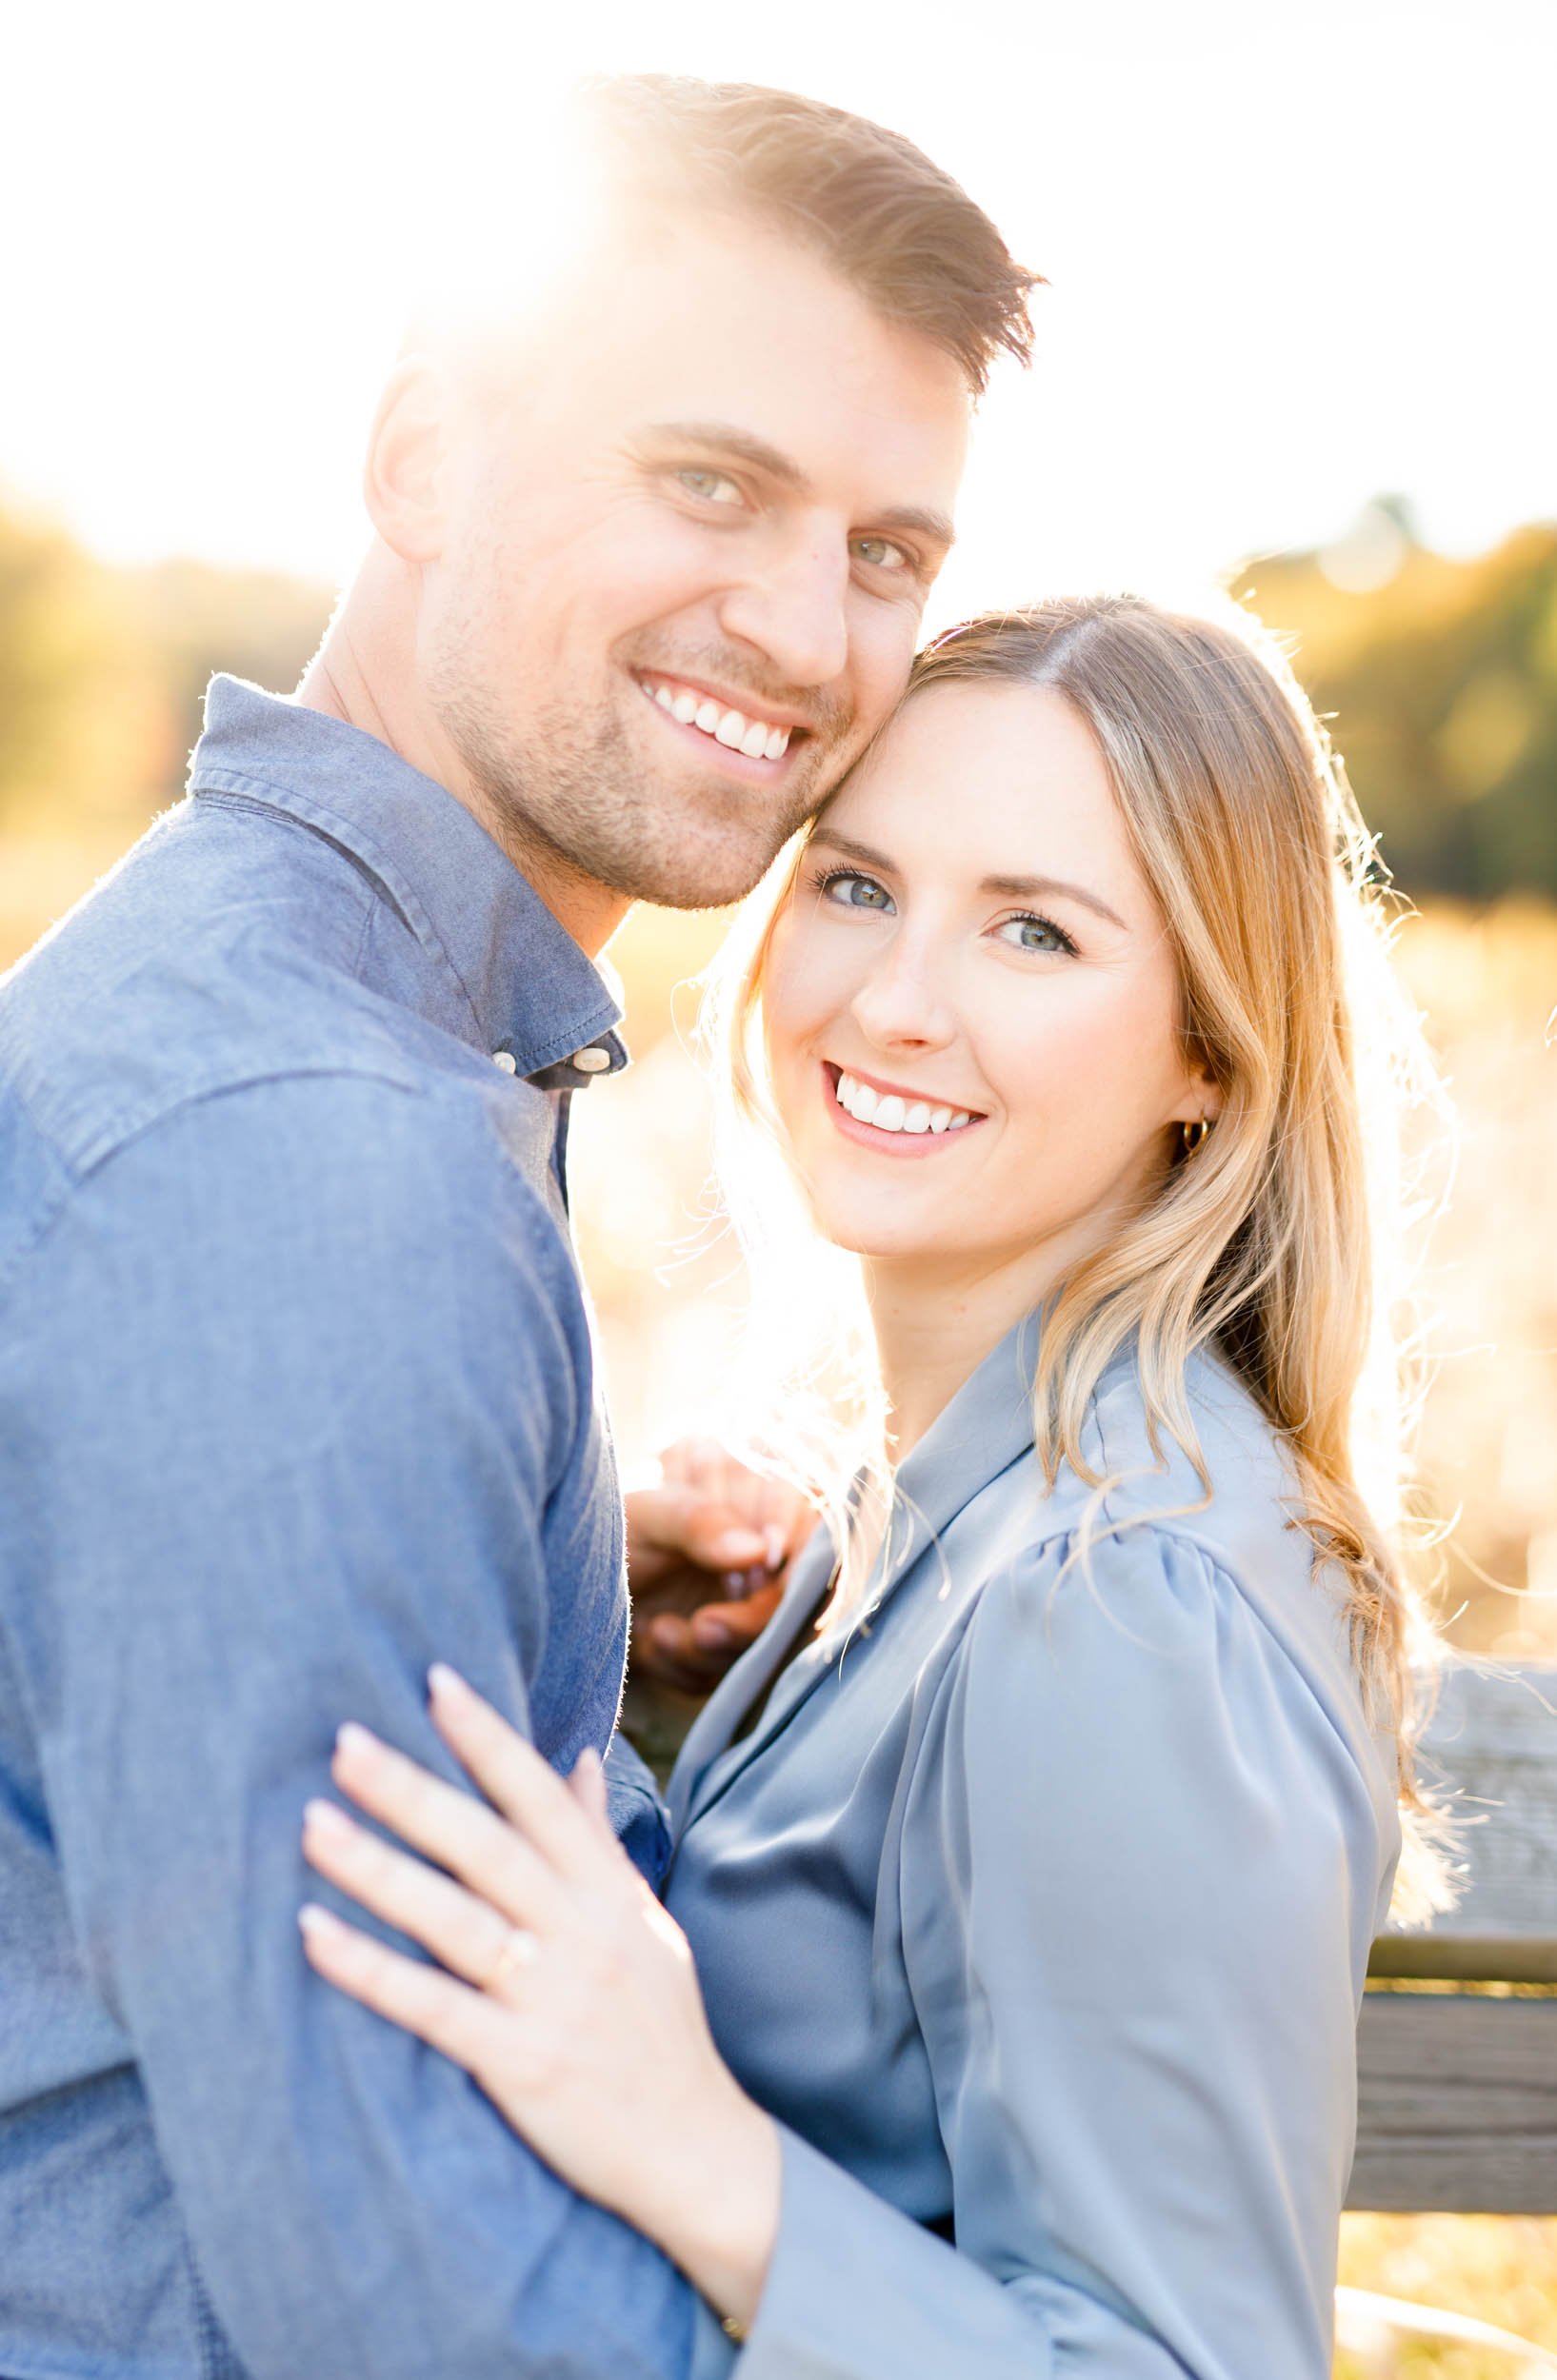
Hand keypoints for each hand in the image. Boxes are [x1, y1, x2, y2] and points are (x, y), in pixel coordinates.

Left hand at [299, 1667, 779, 2330]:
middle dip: (413, 1789)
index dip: (488, 1738)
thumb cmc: (661, 2031)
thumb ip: (600, 1845)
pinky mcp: (525, 2065)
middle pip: (487, 1846)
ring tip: (312, 1826)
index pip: (542, 1799)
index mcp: (610, 1896)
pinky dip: (373, 1972)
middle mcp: (584, 1936)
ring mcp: (555, 2001)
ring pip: (456, 1920)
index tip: (435, 1680)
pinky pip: (435, 2009)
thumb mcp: (645, 1927)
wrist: (697, 2152)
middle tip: (344, 1741)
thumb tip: (579, 1758)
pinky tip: (316, 1937)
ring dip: (379, 1870)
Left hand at [627, 1438, 816, 1696]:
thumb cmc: (604, 1529)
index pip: (811, 1544)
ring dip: (708, 1654)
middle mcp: (762, 1558)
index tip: (755, 1592)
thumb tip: (760, 1548)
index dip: (794, 1579)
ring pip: (763, 1649)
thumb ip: (700, 1523)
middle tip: (700, 1628)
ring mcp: (744, 1605)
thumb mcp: (645, 1515)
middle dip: (747, 1628)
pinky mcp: (721, 1649)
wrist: (559, 1582)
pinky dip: (687, 1671)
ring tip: (658, 1631)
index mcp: (758, 1505)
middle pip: (794, 1606)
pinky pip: (726, 1677)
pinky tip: (652, 1641)